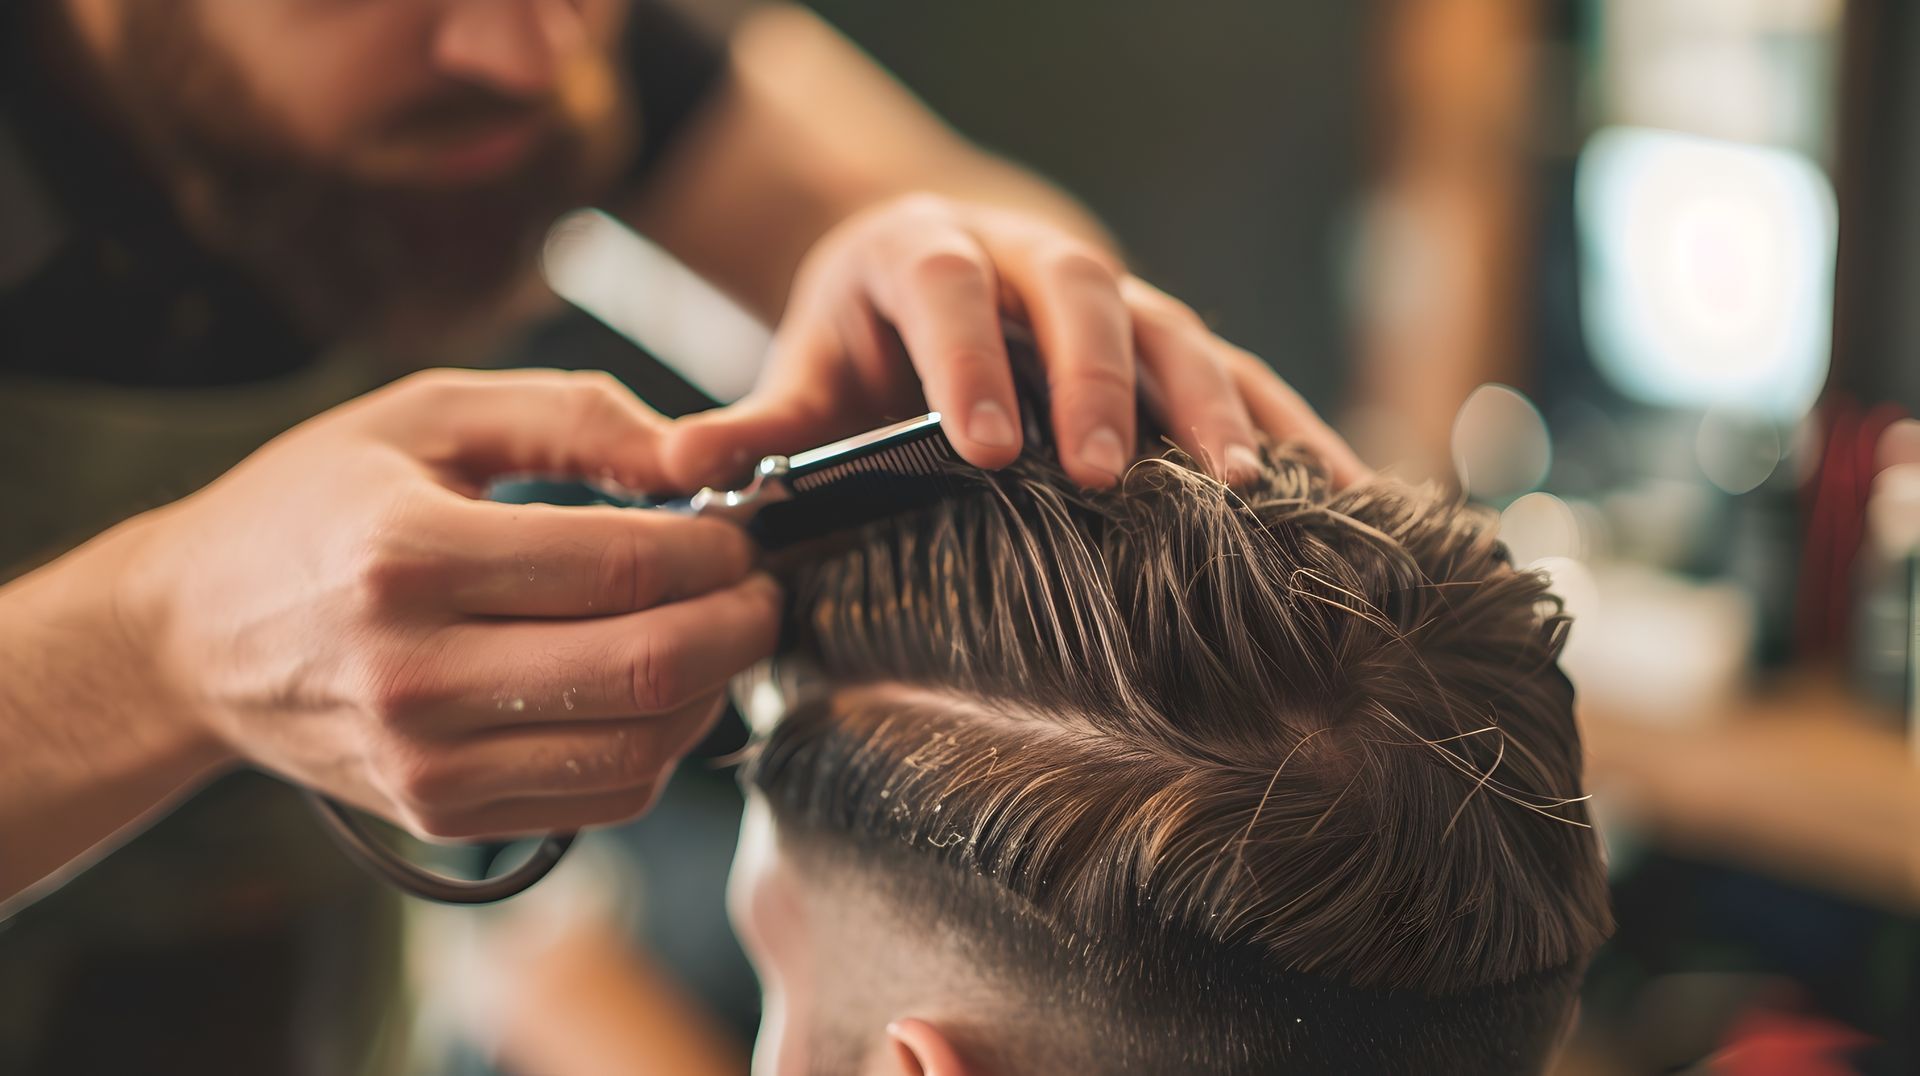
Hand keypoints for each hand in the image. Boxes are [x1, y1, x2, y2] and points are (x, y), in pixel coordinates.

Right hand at [123, 369, 780, 840]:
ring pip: (641, 748)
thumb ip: (573, 417)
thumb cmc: (318, 507)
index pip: (624, 567)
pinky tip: (655, 689)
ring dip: (714, 690)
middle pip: (649, 669)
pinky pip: (606, 798)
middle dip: (742, 623)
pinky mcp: (442, 813)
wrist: (195, 637)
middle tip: (758, 587)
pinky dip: (661, 744)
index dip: (716, 548)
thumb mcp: (428, 416)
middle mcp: (414, 674)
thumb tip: (696, 454)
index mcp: (408, 558)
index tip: (735, 528)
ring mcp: (427, 762)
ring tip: (715, 634)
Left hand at [659, 193, 1366, 489]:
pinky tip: (1346, 497)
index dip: (968, 358)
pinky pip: (1242, 373)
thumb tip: (677, 476)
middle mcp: (1031, 260)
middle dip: (1099, 380)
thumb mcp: (804, 372)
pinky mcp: (1171, 343)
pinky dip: (1293, 430)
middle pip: (1082, 294)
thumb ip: (755, 426)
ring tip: (1249, 489)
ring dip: (1214, 405)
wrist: (934, 281)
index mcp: (926, 253)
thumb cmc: (863, 342)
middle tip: (1104, 471)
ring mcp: (1113, 300)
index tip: (982, 448)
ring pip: (1176, 327)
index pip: (948, 287)